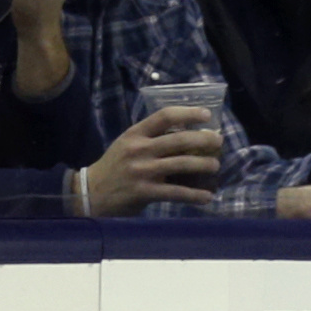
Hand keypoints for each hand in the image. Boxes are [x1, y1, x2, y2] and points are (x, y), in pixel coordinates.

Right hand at [77, 106, 221, 213]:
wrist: (91, 192)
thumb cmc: (115, 166)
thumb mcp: (128, 145)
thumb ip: (151, 139)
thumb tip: (186, 136)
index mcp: (135, 133)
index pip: (164, 116)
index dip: (188, 113)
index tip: (207, 115)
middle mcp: (139, 149)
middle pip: (179, 139)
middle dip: (204, 139)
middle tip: (219, 142)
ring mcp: (142, 171)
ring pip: (182, 164)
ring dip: (204, 165)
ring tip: (215, 166)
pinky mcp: (145, 191)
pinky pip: (176, 192)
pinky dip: (195, 195)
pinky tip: (207, 197)